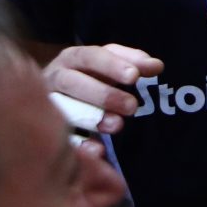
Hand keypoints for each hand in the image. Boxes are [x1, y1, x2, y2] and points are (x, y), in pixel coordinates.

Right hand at [44, 43, 164, 134]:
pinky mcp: (50, 129)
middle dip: (103, 94)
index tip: (134, 76)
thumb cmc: (91, 78)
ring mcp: (49, 104)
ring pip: (64, 109)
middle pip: (73, 82)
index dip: (111, 65)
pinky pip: (62, 137)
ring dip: (92, 118)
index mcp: (73, 58)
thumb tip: (156, 65)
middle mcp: (56, 77)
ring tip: (118, 126)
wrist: (51, 96)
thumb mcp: (111, 66)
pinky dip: (79, 144)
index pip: (90, 56)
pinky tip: (98, 149)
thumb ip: (133, 63)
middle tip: (132, 106)